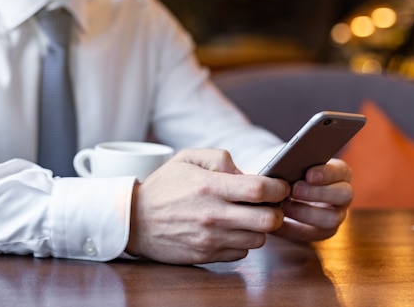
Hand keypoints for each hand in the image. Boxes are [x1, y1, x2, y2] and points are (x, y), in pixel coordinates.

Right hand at [126, 148, 289, 264]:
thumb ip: (220, 158)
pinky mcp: (206, 256)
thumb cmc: (163, 187)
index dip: (278, 187)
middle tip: (267, 204)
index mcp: (209, 186)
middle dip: (275, 210)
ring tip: (245, 216)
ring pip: (259, 239)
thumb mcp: (187, 158)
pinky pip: (241, 253)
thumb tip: (247, 173)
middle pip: (269, 219)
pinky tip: (229, 230)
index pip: (260, 189)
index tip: (279, 186)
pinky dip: (241, 242)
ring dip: (258, 227)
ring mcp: (211, 239)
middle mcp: (213, 215)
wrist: (134, 220)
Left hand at [272, 158, 352, 241]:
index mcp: (338, 172)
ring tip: (283, 206)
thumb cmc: (281, 171)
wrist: (270, 191)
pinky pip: (308, 234)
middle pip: (343, 194)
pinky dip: (290, 229)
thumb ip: (290, 163)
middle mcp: (341, 194)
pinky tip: (275, 222)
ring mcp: (334, 215)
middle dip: (318, 192)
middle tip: (294, 190)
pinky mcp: (318, 232)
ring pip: (331, 218)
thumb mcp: (284, 163)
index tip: (309, 175)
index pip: (341, 170)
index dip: (327, 173)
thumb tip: (284, 165)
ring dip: (305, 212)